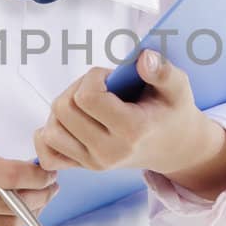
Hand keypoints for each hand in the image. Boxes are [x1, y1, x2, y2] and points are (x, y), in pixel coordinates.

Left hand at [32, 49, 225, 180]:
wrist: (173, 147)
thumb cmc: (172, 112)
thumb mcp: (178, 88)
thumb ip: (162, 71)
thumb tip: (144, 58)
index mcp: (132, 130)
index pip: (87, 97)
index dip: (92, 77)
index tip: (109, 77)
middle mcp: (109, 152)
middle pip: (63, 110)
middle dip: (76, 88)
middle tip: (98, 88)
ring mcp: (93, 163)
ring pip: (50, 131)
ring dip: (62, 110)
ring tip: (86, 104)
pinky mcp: (83, 167)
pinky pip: (47, 156)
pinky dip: (49, 137)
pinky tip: (69, 124)